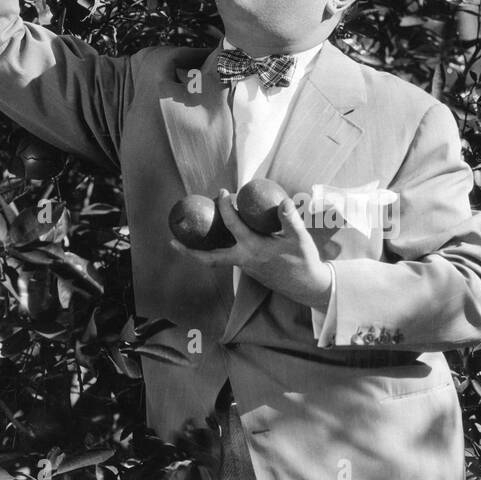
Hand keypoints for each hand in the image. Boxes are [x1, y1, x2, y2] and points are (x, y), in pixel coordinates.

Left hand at [169, 190, 332, 309]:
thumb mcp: (299, 238)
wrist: (308, 285)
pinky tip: (217, 239)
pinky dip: (217, 250)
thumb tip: (282, 201)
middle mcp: (244, 260)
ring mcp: (245, 268)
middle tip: (172, 241)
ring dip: (201, 251)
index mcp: (254, 249)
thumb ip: (290, 219)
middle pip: (209, 259)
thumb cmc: (304, 260)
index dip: (224, 207)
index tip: (221, 193)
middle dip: (189, 251)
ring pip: (217, 260)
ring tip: (189, 239)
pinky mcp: (249, 270)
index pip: (232, 225)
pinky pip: (227, 259)